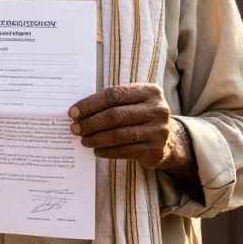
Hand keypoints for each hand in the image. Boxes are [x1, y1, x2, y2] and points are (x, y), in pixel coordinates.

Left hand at [68, 83, 185, 169]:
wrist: (169, 140)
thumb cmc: (141, 116)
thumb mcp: (133, 103)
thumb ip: (112, 102)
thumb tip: (78, 112)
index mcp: (149, 91)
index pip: (113, 95)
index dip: (90, 104)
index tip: (73, 112)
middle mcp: (157, 109)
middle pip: (115, 115)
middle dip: (90, 123)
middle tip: (75, 128)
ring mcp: (158, 130)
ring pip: (118, 134)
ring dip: (96, 139)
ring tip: (84, 140)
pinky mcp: (156, 150)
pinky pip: (125, 150)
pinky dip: (107, 151)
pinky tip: (97, 150)